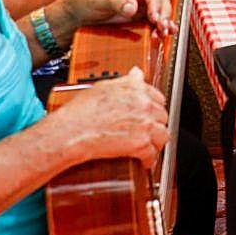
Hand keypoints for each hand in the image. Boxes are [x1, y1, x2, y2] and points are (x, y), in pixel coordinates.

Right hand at [50, 68, 169, 169]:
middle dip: (156, 125)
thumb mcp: (103, 86)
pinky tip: (144, 161)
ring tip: (149, 147)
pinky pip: (152, 154)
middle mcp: (144, 104)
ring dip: (156, 142)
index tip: (150, 114)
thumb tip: (137, 73)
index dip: (154, 108)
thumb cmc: (81, 111)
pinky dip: (149, 160)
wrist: (71, 132)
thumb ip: (126, 81)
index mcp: (136, 89)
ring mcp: (144, 124)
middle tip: (148, 131)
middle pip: (162, 116)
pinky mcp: (141, 144)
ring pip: (163, 135)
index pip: (158, 97)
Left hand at [57, 0, 172, 36]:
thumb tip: (132, 6)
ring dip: (165, 22)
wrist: (76, 16)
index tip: (155, 17)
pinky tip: (165, 33)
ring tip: (164, 33)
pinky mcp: (138, 18)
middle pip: (161, 0)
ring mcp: (140, 6)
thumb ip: (116, 1)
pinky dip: (161, 27)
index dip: (156, 4)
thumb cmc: (84, 1)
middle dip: (164, 14)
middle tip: (161, 27)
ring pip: (160, 11)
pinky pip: (154, 21)